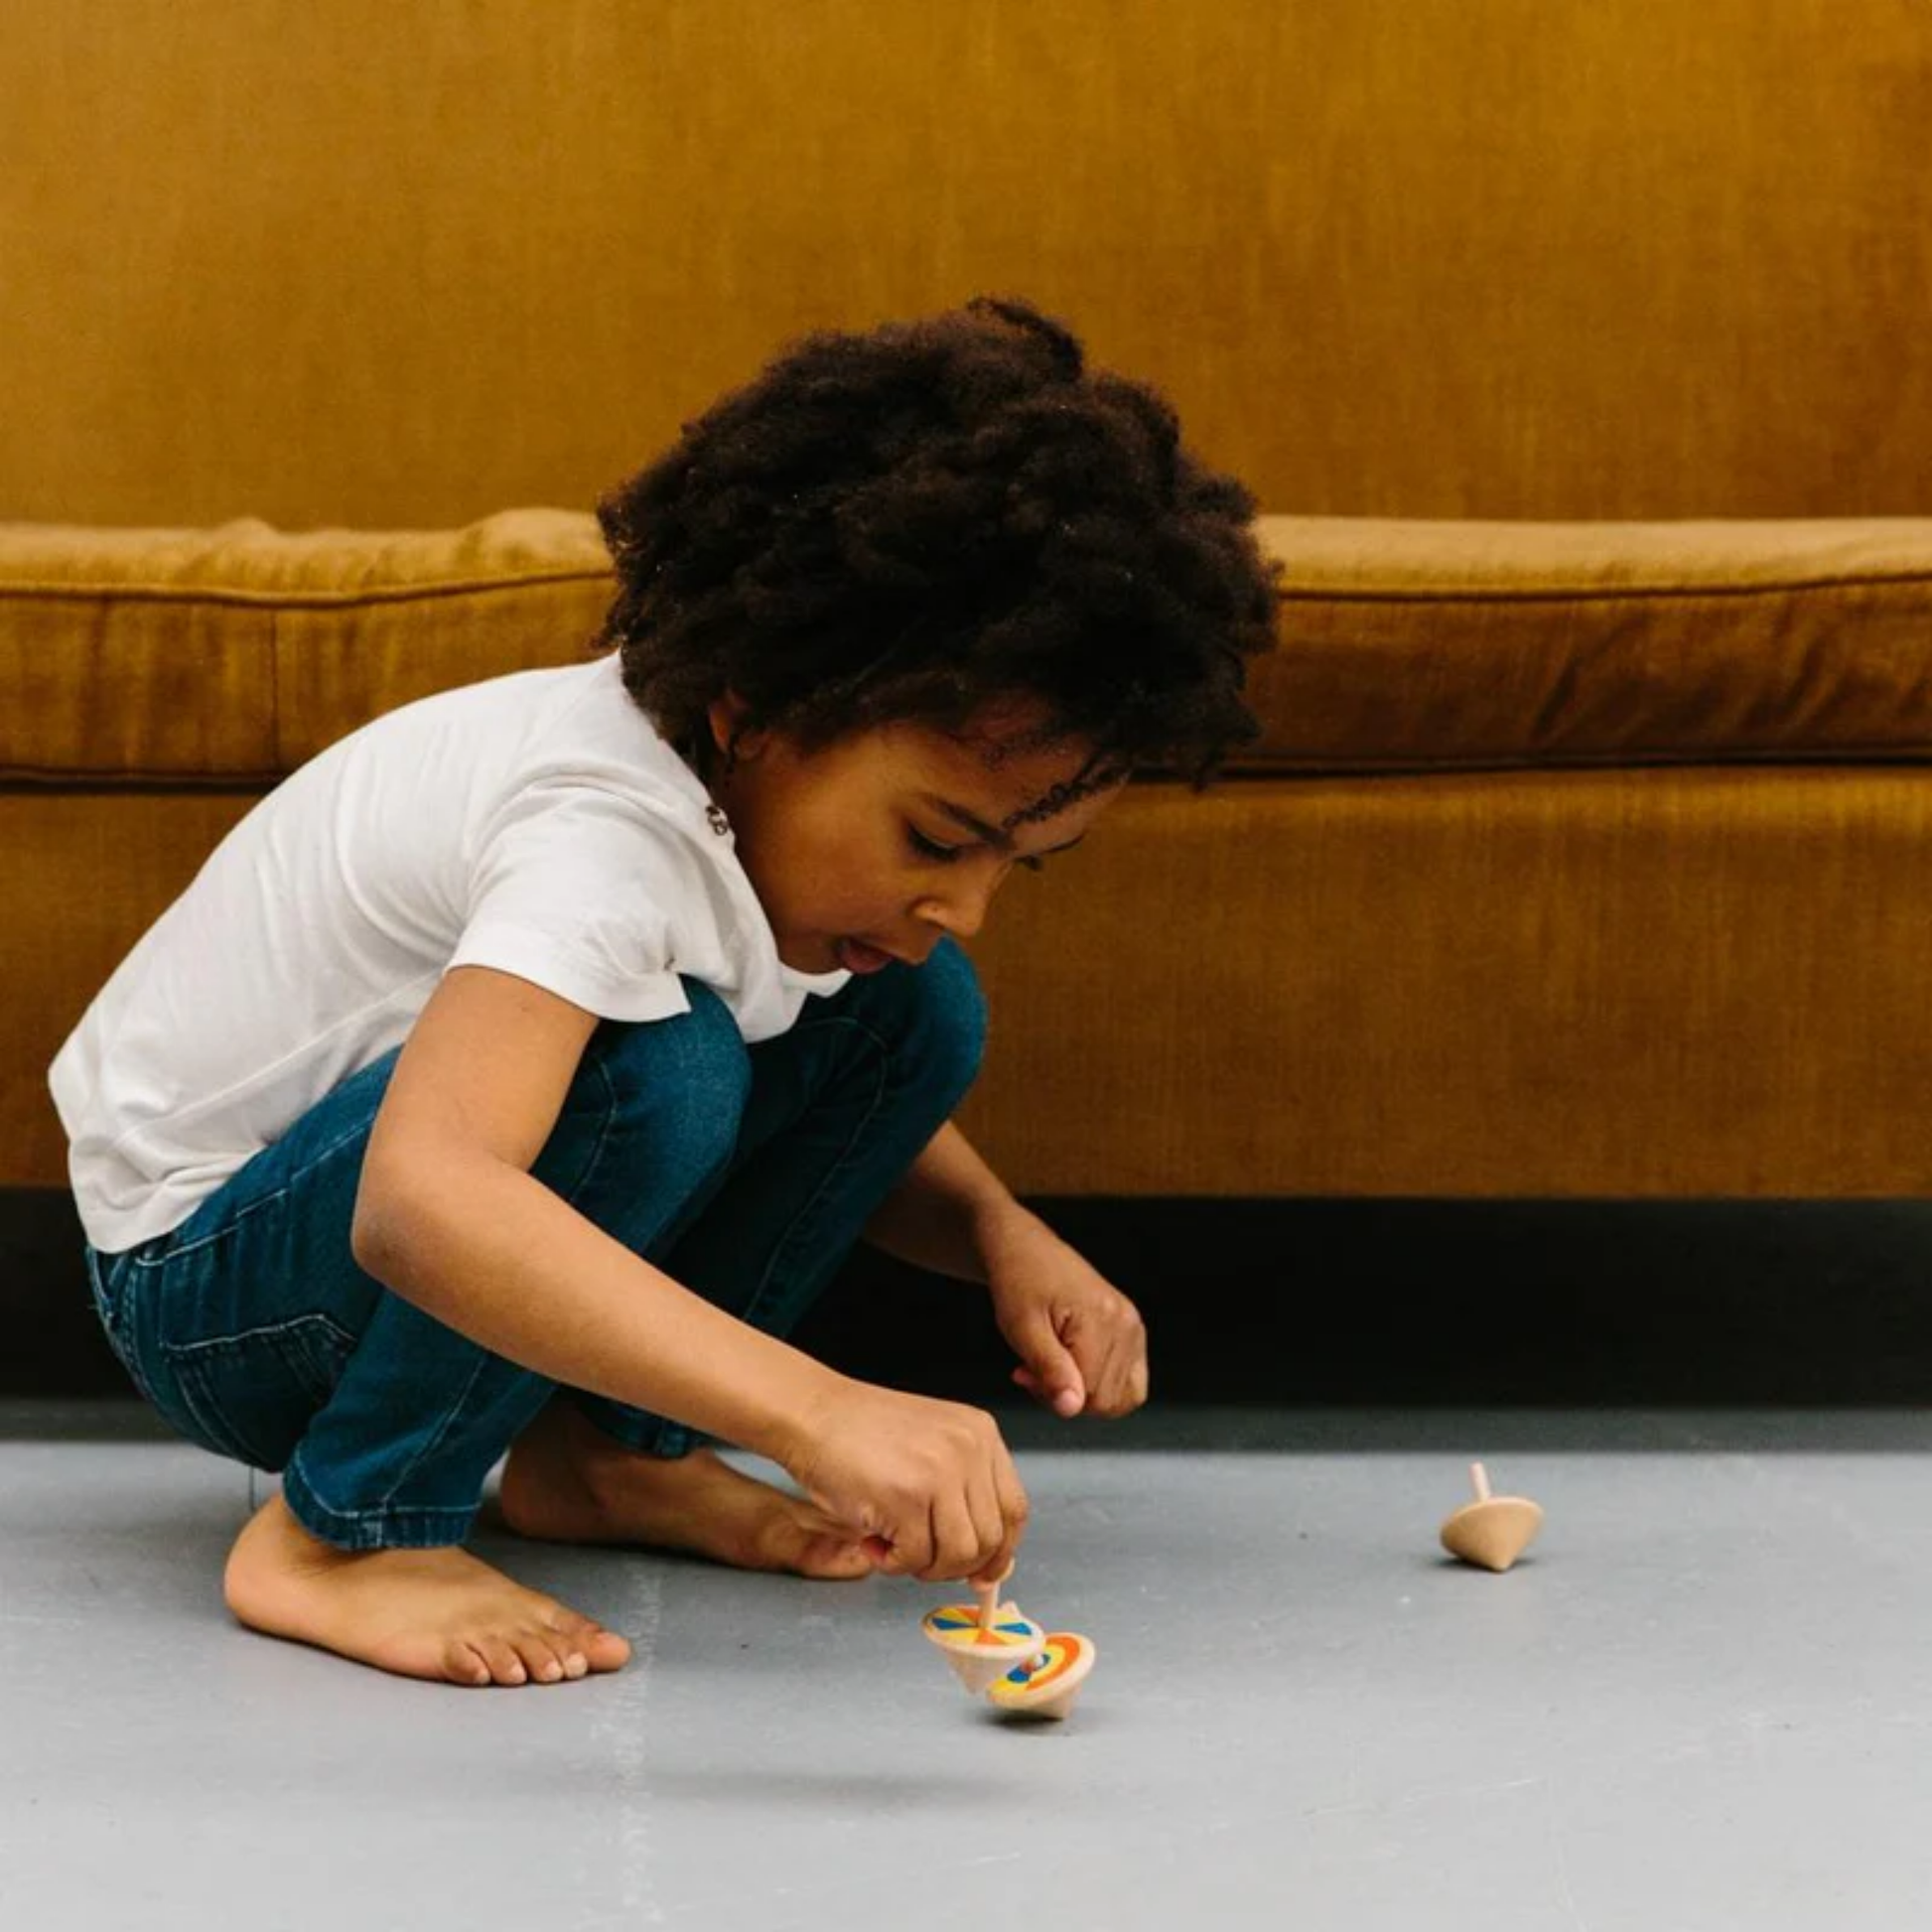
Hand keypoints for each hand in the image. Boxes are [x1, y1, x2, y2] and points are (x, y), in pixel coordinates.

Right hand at [780, 1375, 1027, 1585]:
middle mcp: (969, 1449)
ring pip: (959, 1555)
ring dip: (924, 1566)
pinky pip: (916, 1559)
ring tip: (893, 1545)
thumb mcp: (932, 1447)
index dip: (1000, 1550)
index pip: (1014, 1509)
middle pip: (991, 1539)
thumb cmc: (861, 1434)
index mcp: (981, 1433)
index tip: (983, 1572)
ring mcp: (940, 1472)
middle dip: (955, 1565)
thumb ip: (964, 1493)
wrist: (812, 1413)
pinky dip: (893, 1563)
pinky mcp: (907, 1498)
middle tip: (920, 1557)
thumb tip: (989, 1565)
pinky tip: (873, 1539)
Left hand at [979, 1209, 1149, 1419]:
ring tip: (1054, 1367)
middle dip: (1068, 1395)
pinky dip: (1102, 1385)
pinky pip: (1130, 1382)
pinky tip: (1074, 1367)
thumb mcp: (1021, 1328)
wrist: (1025, 1249)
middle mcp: (1126, 1324)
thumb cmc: (1019, 1282)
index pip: (1091, 1396)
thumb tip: (1072, 1408)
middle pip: (1107, 1400)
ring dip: (1083, 1392)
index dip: (1053, 1395)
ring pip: (1121, 1396)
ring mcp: (1133, 1327)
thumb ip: (1050, 1370)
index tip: (1025, 1372)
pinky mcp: (1132, 1330)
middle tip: (1035, 1369)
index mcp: (1102, 1320)